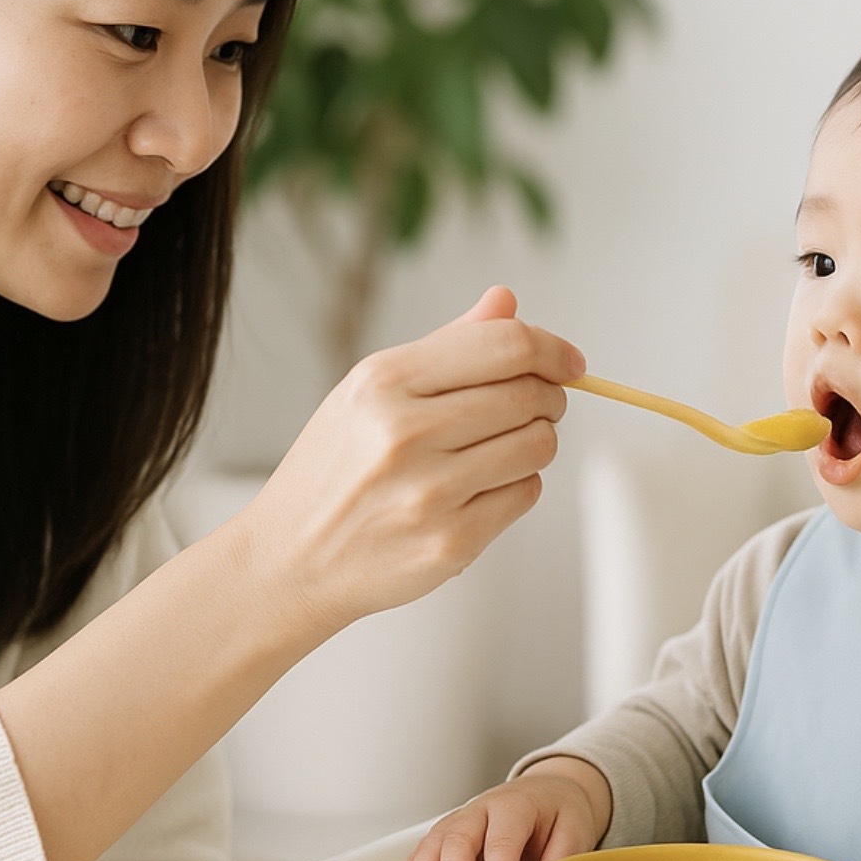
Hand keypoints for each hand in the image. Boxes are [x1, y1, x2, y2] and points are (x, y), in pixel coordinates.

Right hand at [240, 286, 582, 638]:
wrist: (291, 559)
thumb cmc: (334, 468)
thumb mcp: (370, 391)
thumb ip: (446, 346)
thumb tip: (507, 302)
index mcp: (383, 382)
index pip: (504, 345)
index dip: (551, 348)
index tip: (569, 361)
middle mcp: (404, 433)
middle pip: (528, 394)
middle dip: (547, 395)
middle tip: (535, 405)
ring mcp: (428, 492)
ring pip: (537, 445)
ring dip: (536, 441)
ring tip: (502, 446)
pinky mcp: (449, 542)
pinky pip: (526, 495)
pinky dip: (518, 485)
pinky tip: (482, 486)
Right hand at [400, 757, 612, 860]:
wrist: (548, 790)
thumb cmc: (560, 811)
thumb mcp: (575, 830)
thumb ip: (560, 860)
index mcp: (516, 806)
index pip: (503, 842)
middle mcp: (484, 809)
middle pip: (459, 838)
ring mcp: (464, 818)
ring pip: (436, 840)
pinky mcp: (452, 830)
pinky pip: (428, 844)